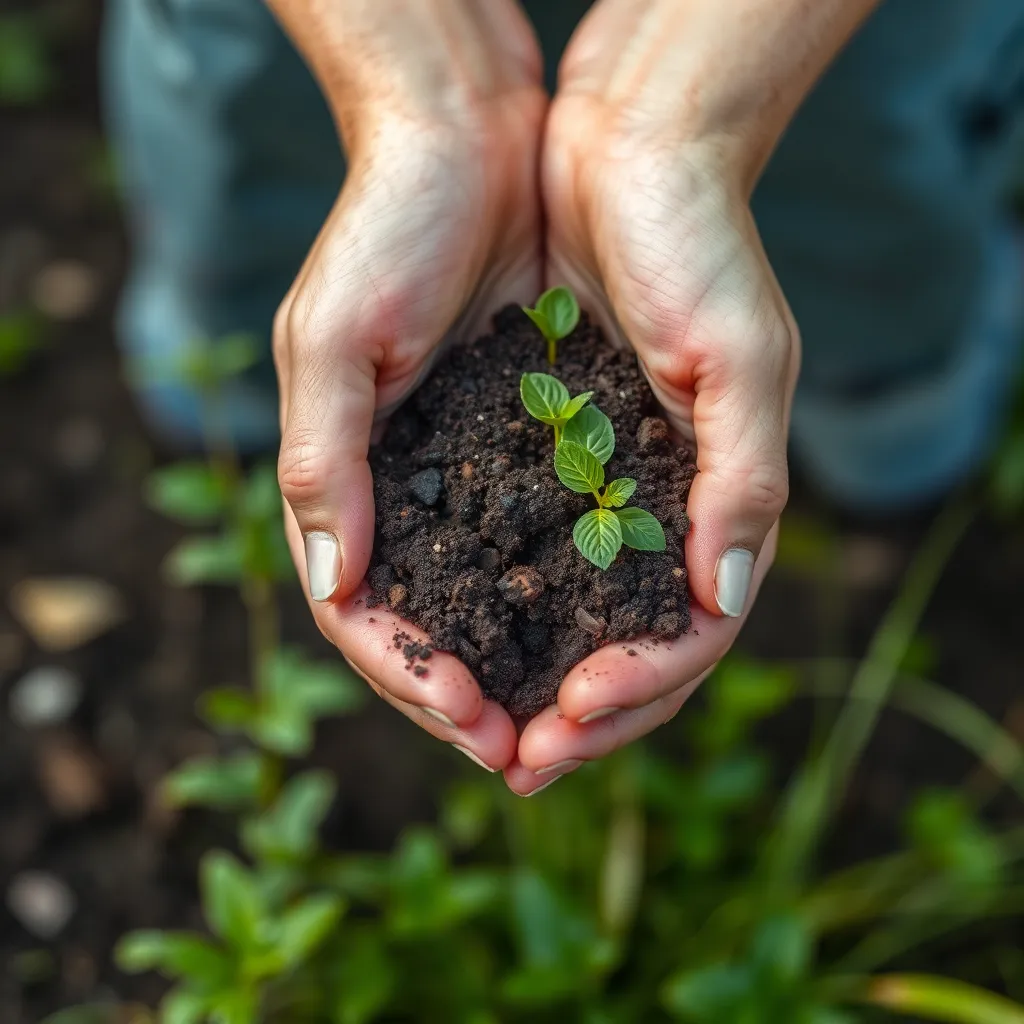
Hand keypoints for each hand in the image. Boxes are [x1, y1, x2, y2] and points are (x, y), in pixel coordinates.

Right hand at [270, 0, 545, 771]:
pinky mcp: (538, 447)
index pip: (370, 619)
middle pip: (440, 632)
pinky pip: (559, 544)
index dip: (416, 684)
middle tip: (541, 757)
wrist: (471, 142)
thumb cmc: (387, 228)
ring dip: (540, 671)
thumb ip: (326, 463)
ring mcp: (476, 477)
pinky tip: (617, 633)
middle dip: (483, 703)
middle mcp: (415, 494)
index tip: (475, 729)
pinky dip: (582, 599)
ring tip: (587, 718)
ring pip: (501, 606)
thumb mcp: (334, 341)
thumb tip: (338, 588)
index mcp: (354, 484)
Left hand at [505, 0, 803, 793]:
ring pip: (555, 617)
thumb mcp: (742, 358)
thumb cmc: (696, 243)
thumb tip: (723, 602)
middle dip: (570, 715)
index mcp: (705, 506)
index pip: (685, 637)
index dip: (637, 692)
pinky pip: (500, 548)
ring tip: (464, 717)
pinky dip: (474, 601)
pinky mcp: (526, 453)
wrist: (620, 152)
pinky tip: (438, 631)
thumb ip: (742, 480)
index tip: (575, 718)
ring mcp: (585, 489)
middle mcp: (645, 513)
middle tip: (511, 758)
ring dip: (513, 676)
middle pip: (618, 649)